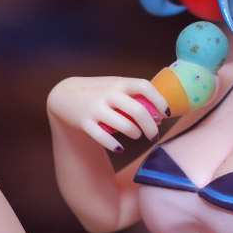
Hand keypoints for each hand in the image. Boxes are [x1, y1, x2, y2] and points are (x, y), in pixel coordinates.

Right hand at [47, 76, 166, 152]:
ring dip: (135, 134)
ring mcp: (96, 108)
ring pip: (124, 126)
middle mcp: (109, 94)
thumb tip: (160, 117)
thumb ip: (136, 98)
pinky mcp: (84, 122)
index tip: (166, 114)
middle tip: (154, 136)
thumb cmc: (101, 93)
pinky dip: (114, 145)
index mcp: (120, 83)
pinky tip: (120, 148)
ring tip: (136, 135)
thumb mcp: (116, 87)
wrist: (65, 95)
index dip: (159, 100)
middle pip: (138, 111)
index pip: (144, 86)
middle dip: (151, 127)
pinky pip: (103, 137)